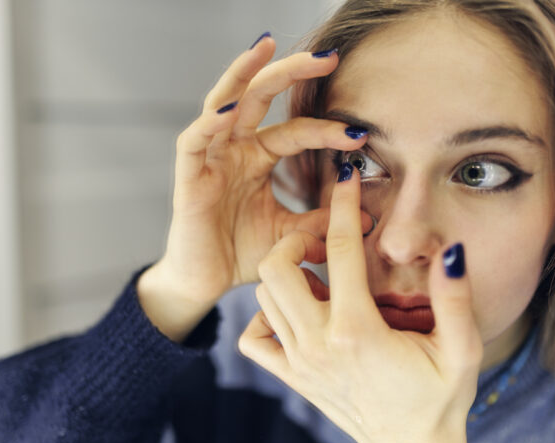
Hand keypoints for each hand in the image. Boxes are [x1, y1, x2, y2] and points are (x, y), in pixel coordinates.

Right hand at [154, 35, 371, 306]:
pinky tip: (229, 107)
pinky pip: (194, 141)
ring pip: (222, 103)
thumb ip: (320, 221)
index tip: (360, 134)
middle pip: (260, 96)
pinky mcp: (188, 176)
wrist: (206, 283)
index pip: (296, 131)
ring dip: (243, 74)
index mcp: (258, 157)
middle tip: (328, 56)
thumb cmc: (242, 254)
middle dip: (291, 72)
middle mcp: (234, 148)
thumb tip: (366, 216)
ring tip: (266, 46)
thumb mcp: (290, 235)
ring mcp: (210, 158)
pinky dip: (208, 122)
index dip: (327, 129)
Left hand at [238, 165, 483, 442]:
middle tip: (325, 245)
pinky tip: (295, 313)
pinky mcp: (290, 377)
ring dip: (285, 275)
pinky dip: (265, 317)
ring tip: (319, 277)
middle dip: (297, 240)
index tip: (347, 178)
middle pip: (276, 267)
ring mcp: (298, 362)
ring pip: (264, 296)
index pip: (340, 250)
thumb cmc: (439, 400)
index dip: (344, 206)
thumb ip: (454, 298)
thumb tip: (448, 250)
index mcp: (358, 330)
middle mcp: (317, 343)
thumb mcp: (463, 350)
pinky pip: (253, 338)